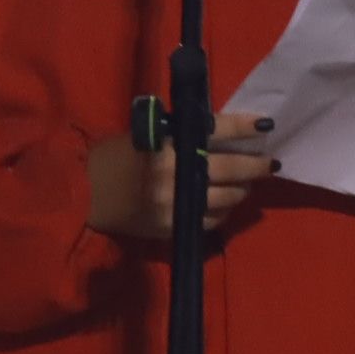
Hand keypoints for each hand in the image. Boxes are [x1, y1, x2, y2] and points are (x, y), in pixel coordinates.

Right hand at [86, 117, 277, 239]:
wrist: (84, 195)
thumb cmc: (113, 157)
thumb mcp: (144, 134)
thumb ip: (179, 135)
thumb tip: (219, 133)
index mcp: (164, 143)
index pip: (213, 130)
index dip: (242, 127)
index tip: (266, 126)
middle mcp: (172, 173)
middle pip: (227, 169)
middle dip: (254, 166)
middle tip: (269, 164)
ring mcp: (173, 204)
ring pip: (224, 199)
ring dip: (241, 191)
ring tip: (248, 185)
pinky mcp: (171, 227)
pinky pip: (209, 222)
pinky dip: (222, 213)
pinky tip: (225, 205)